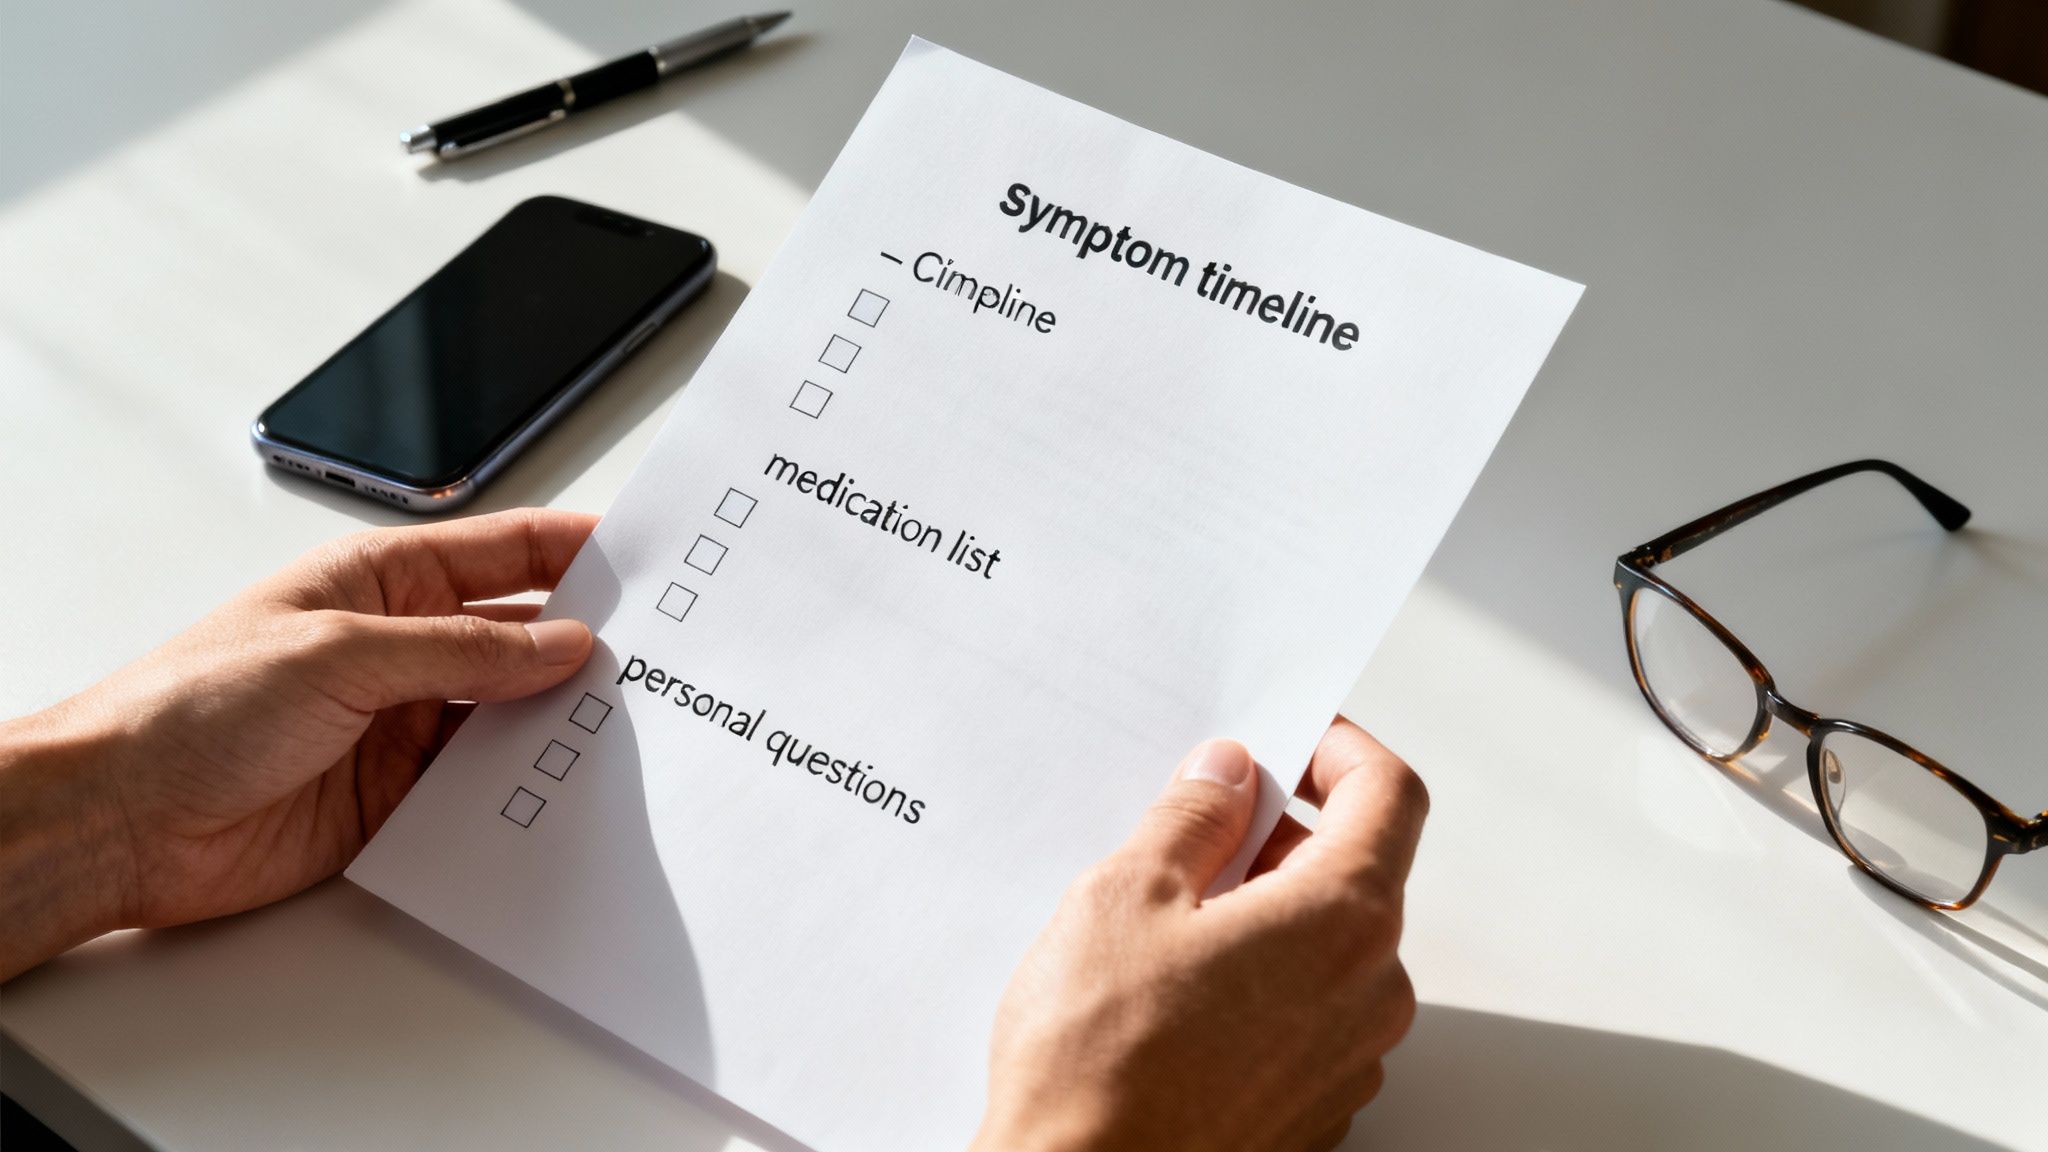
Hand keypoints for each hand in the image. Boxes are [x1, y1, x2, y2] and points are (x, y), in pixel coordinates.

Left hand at [0, 509, 598, 979]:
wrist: (121, 820)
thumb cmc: (190, 707)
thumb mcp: (342, 653)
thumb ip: (461, 651)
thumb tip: (556, 645)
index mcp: (380, 580)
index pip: (504, 551)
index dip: (577, 550)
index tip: (646, 560)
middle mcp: (399, 647)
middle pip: (519, 634)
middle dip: (585, 642)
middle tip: (659, 655)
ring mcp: (400, 723)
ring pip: (510, 714)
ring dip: (557, 721)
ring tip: (626, 726)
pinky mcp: (396, 798)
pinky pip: (480, 788)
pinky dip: (522, 788)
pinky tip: (560, 789)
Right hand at [972, 719, 1426, 1151]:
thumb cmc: (1099, 1062)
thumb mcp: (1126, 895)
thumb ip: (1193, 818)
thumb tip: (1226, 775)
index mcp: (1341, 920)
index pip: (1391, 797)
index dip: (1342, 750)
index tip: (1295, 739)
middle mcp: (1370, 993)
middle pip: (1359, 872)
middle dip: (1285, 835)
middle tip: (1201, 826)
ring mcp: (1349, 1060)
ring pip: (1330, 948)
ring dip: (1270, 912)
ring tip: (1172, 920)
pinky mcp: (1316, 1109)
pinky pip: (1310, 1015)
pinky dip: (1265, 981)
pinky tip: (1181, 991)